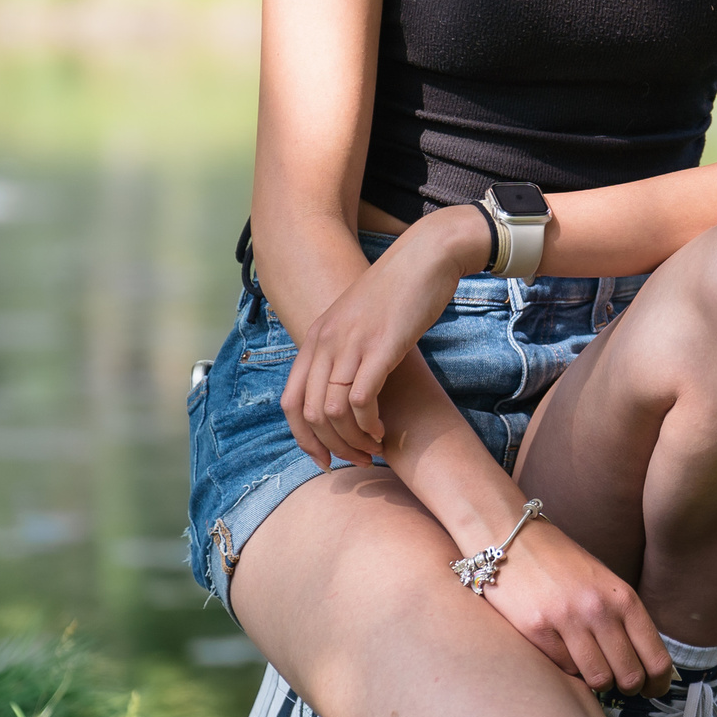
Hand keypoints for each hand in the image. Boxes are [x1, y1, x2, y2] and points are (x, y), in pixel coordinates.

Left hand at [282, 206, 489, 467]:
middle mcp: (325, 342)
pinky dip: (367, 423)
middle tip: (357, 460)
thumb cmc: (401, 290)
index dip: (304, 439)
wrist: (427, 256)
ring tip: (373, 449)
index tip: (326, 458)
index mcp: (316, 338)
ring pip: (330, 411)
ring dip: (350, 440)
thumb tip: (349, 386)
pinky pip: (359, 399)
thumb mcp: (360, 321)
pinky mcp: (380, 347)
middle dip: (330, 447)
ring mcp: (350, 344)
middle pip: (308, 413)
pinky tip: (383, 429)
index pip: (290, 402)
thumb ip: (346, 349)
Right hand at [476, 518, 674, 695]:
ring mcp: (568, 621)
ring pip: (597, 679)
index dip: (658, 683)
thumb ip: (623, 619)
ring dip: (597, 681)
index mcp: (623, 597)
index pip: (655, 656)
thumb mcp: (604, 584)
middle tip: (620, 685)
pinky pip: (564, 669)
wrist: (514, 541)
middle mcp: (600, 610)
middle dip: (628, 688)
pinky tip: (562, 650)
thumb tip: (644, 663)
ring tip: (591, 668)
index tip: (653, 691)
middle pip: (629, 676)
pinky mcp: (537, 630)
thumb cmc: (562, 565)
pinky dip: (567, 668)